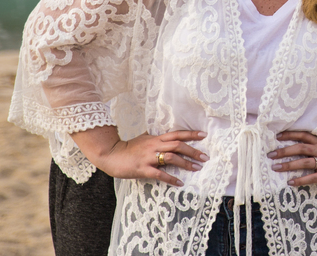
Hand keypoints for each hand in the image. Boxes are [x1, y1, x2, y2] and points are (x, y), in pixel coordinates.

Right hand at [71, 126, 208, 186]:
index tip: (204, 135)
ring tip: (197, 168)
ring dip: (186, 163)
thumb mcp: (144, 138)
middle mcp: (154, 146)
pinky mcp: (143, 169)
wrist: (111, 154)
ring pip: (171, 158)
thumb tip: (166, 135)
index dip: (191, 134)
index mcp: (156, 138)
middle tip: (205, 157)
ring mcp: (148, 157)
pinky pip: (159, 174)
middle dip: (193, 151)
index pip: (177, 134)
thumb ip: (156, 137)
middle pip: (178, 145)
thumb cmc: (128, 147)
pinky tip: (179, 183)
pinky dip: (171, 178)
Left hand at [268, 131, 316, 190]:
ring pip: (304, 162)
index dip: (290, 134)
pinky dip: (300, 180)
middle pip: (300, 147)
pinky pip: (311, 177)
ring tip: (275, 167)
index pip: (303, 135)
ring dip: (288, 164)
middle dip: (284, 150)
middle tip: (270, 154)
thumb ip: (313, 148)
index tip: (276, 136)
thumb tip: (293, 148)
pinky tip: (290, 182)